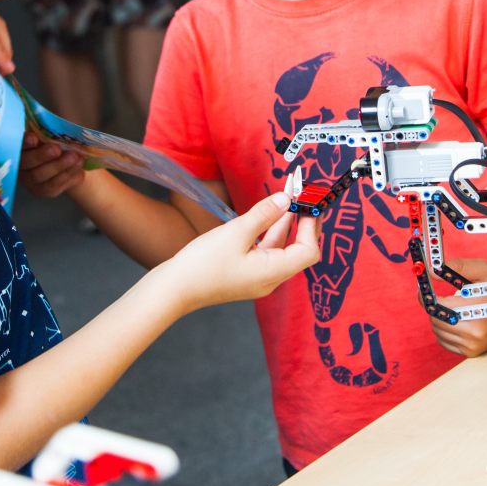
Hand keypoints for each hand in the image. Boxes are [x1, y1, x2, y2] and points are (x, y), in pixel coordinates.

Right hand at [21, 132, 85, 197]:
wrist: (71, 158)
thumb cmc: (60, 140)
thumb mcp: (55, 132)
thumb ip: (52, 130)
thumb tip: (59, 128)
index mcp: (21, 145)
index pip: (18, 143)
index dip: (25, 142)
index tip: (34, 138)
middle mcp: (21, 164)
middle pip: (28, 162)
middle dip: (42, 155)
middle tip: (57, 149)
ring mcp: (31, 180)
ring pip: (40, 176)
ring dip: (59, 166)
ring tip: (76, 158)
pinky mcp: (44, 190)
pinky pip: (54, 186)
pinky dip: (68, 177)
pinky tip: (79, 169)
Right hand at [166, 192, 319, 311]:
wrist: (174, 289)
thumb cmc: (202, 264)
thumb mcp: (236, 233)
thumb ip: (264, 214)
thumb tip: (286, 199)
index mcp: (273, 273)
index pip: (308, 251)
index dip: (312, 226)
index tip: (310, 203)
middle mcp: (271, 279)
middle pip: (298, 250)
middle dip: (302, 222)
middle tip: (305, 196)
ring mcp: (258, 278)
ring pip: (281, 249)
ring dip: (285, 224)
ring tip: (288, 197)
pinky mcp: (247, 275)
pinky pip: (267, 252)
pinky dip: (271, 233)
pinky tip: (268, 216)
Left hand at [430, 257, 486, 357]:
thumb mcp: (481, 268)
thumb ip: (455, 267)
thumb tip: (430, 272)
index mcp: (479, 310)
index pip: (438, 305)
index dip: (426, 296)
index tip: (422, 289)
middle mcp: (476, 332)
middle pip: (435, 319)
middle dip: (432, 306)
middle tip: (432, 295)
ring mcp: (474, 345)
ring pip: (438, 331)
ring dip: (438, 317)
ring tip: (451, 306)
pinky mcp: (472, 352)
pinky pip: (444, 341)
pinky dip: (443, 330)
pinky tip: (454, 319)